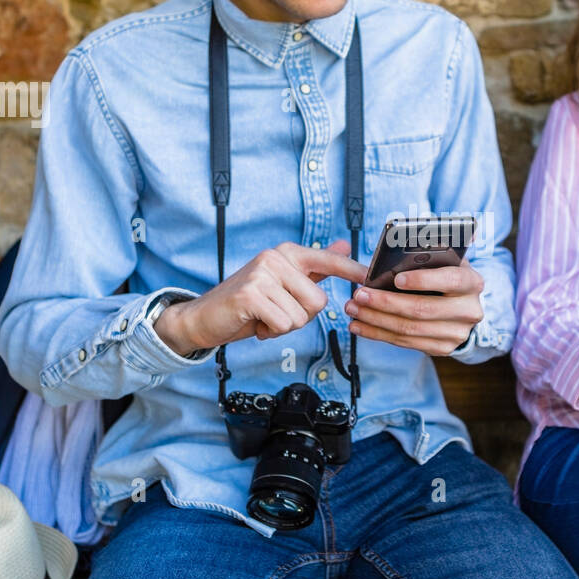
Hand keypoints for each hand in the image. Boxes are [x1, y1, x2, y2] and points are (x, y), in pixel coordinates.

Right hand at [166, 239, 367, 349]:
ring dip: (284, 326)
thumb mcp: (283, 283)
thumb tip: (344, 246)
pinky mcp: (251, 294)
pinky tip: (255, 323)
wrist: (204, 318)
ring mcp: (262, 274)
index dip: (353, 270)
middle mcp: (275, 257)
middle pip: (319, 301)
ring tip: (264, 317)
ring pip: (302, 316)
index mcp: (286, 253)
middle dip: (301, 317)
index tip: (373, 276)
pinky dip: (271, 332)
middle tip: (275, 313)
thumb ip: (314, 267)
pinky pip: (284, 324)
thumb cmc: (248, 304)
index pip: (328, 260)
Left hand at [343, 260, 484, 355]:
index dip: (424, 280)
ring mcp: (456, 333)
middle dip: (386, 302)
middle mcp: (469, 310)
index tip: (397, 279)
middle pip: (423, 309)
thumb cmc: (443, 274)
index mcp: (472, 282)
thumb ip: (427, 253)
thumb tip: (396, 246)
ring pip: (410, 329)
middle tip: (359, 294)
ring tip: (353, 309)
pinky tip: (360, 325)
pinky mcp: (442, 348)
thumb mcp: (443, 260)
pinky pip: (405, 342)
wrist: (460, 306)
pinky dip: (378, 334)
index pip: (451, 280)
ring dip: (376, 320)